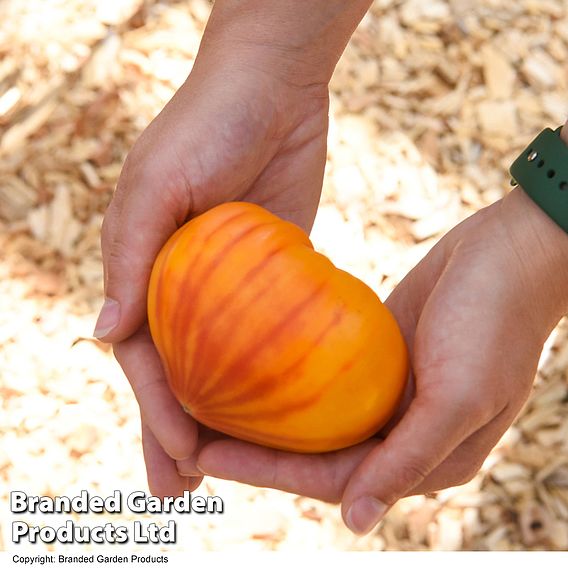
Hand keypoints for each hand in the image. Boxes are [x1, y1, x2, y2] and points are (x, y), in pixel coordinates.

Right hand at [96, 33, 329, 495]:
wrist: (271, 88)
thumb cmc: (206, 125)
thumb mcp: (157, 186)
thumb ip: (129, 259)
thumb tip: (105, 336)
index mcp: (145, 269)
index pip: (144, 357)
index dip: (155, 410)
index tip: (179, 459)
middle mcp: (182, 283)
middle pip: (176, 371)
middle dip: (175, 431)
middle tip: (181, 492)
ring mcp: (228, 282)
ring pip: (220, 363)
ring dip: (220, 415)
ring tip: (227, 469)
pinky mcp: (273, 273)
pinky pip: (267, 333)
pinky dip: (267, 372)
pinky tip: (277, 408)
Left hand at [195, 182, 567, 533]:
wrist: (511, 255)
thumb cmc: (496, 323)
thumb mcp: (462, 394)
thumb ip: (411, 458)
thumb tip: (359, 520)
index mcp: (423, 456)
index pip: (331, 478)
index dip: (266, 472)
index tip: (205, 456)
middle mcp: (400, 431)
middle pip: (315, 452)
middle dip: (254, 447)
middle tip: (188, 432)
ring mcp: (387, 392)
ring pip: (316, 416)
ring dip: (267, 412)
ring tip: (208, 399)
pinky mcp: (379, 355)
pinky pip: (326, 373)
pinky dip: (290, 374)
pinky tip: (253, 362)